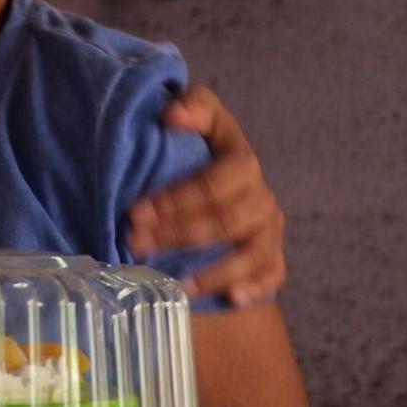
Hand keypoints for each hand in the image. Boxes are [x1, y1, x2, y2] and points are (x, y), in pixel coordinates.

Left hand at [126, 84, 285, 305]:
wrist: (218, 182)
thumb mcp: (198, 119)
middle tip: (136, 243)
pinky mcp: (272, 257)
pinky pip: (271, 276)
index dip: (176, 199)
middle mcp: (260, 196)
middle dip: (178, 234)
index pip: (215, 182)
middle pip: (225, 221)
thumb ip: (191, 107)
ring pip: (248, 253)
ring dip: (212, 270)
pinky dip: (253, 287)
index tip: (135, 211)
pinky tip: (232, 299)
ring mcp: (269, 230)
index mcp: (242, 161)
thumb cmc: (199, 149)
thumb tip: (171, 114)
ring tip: (176, 283)